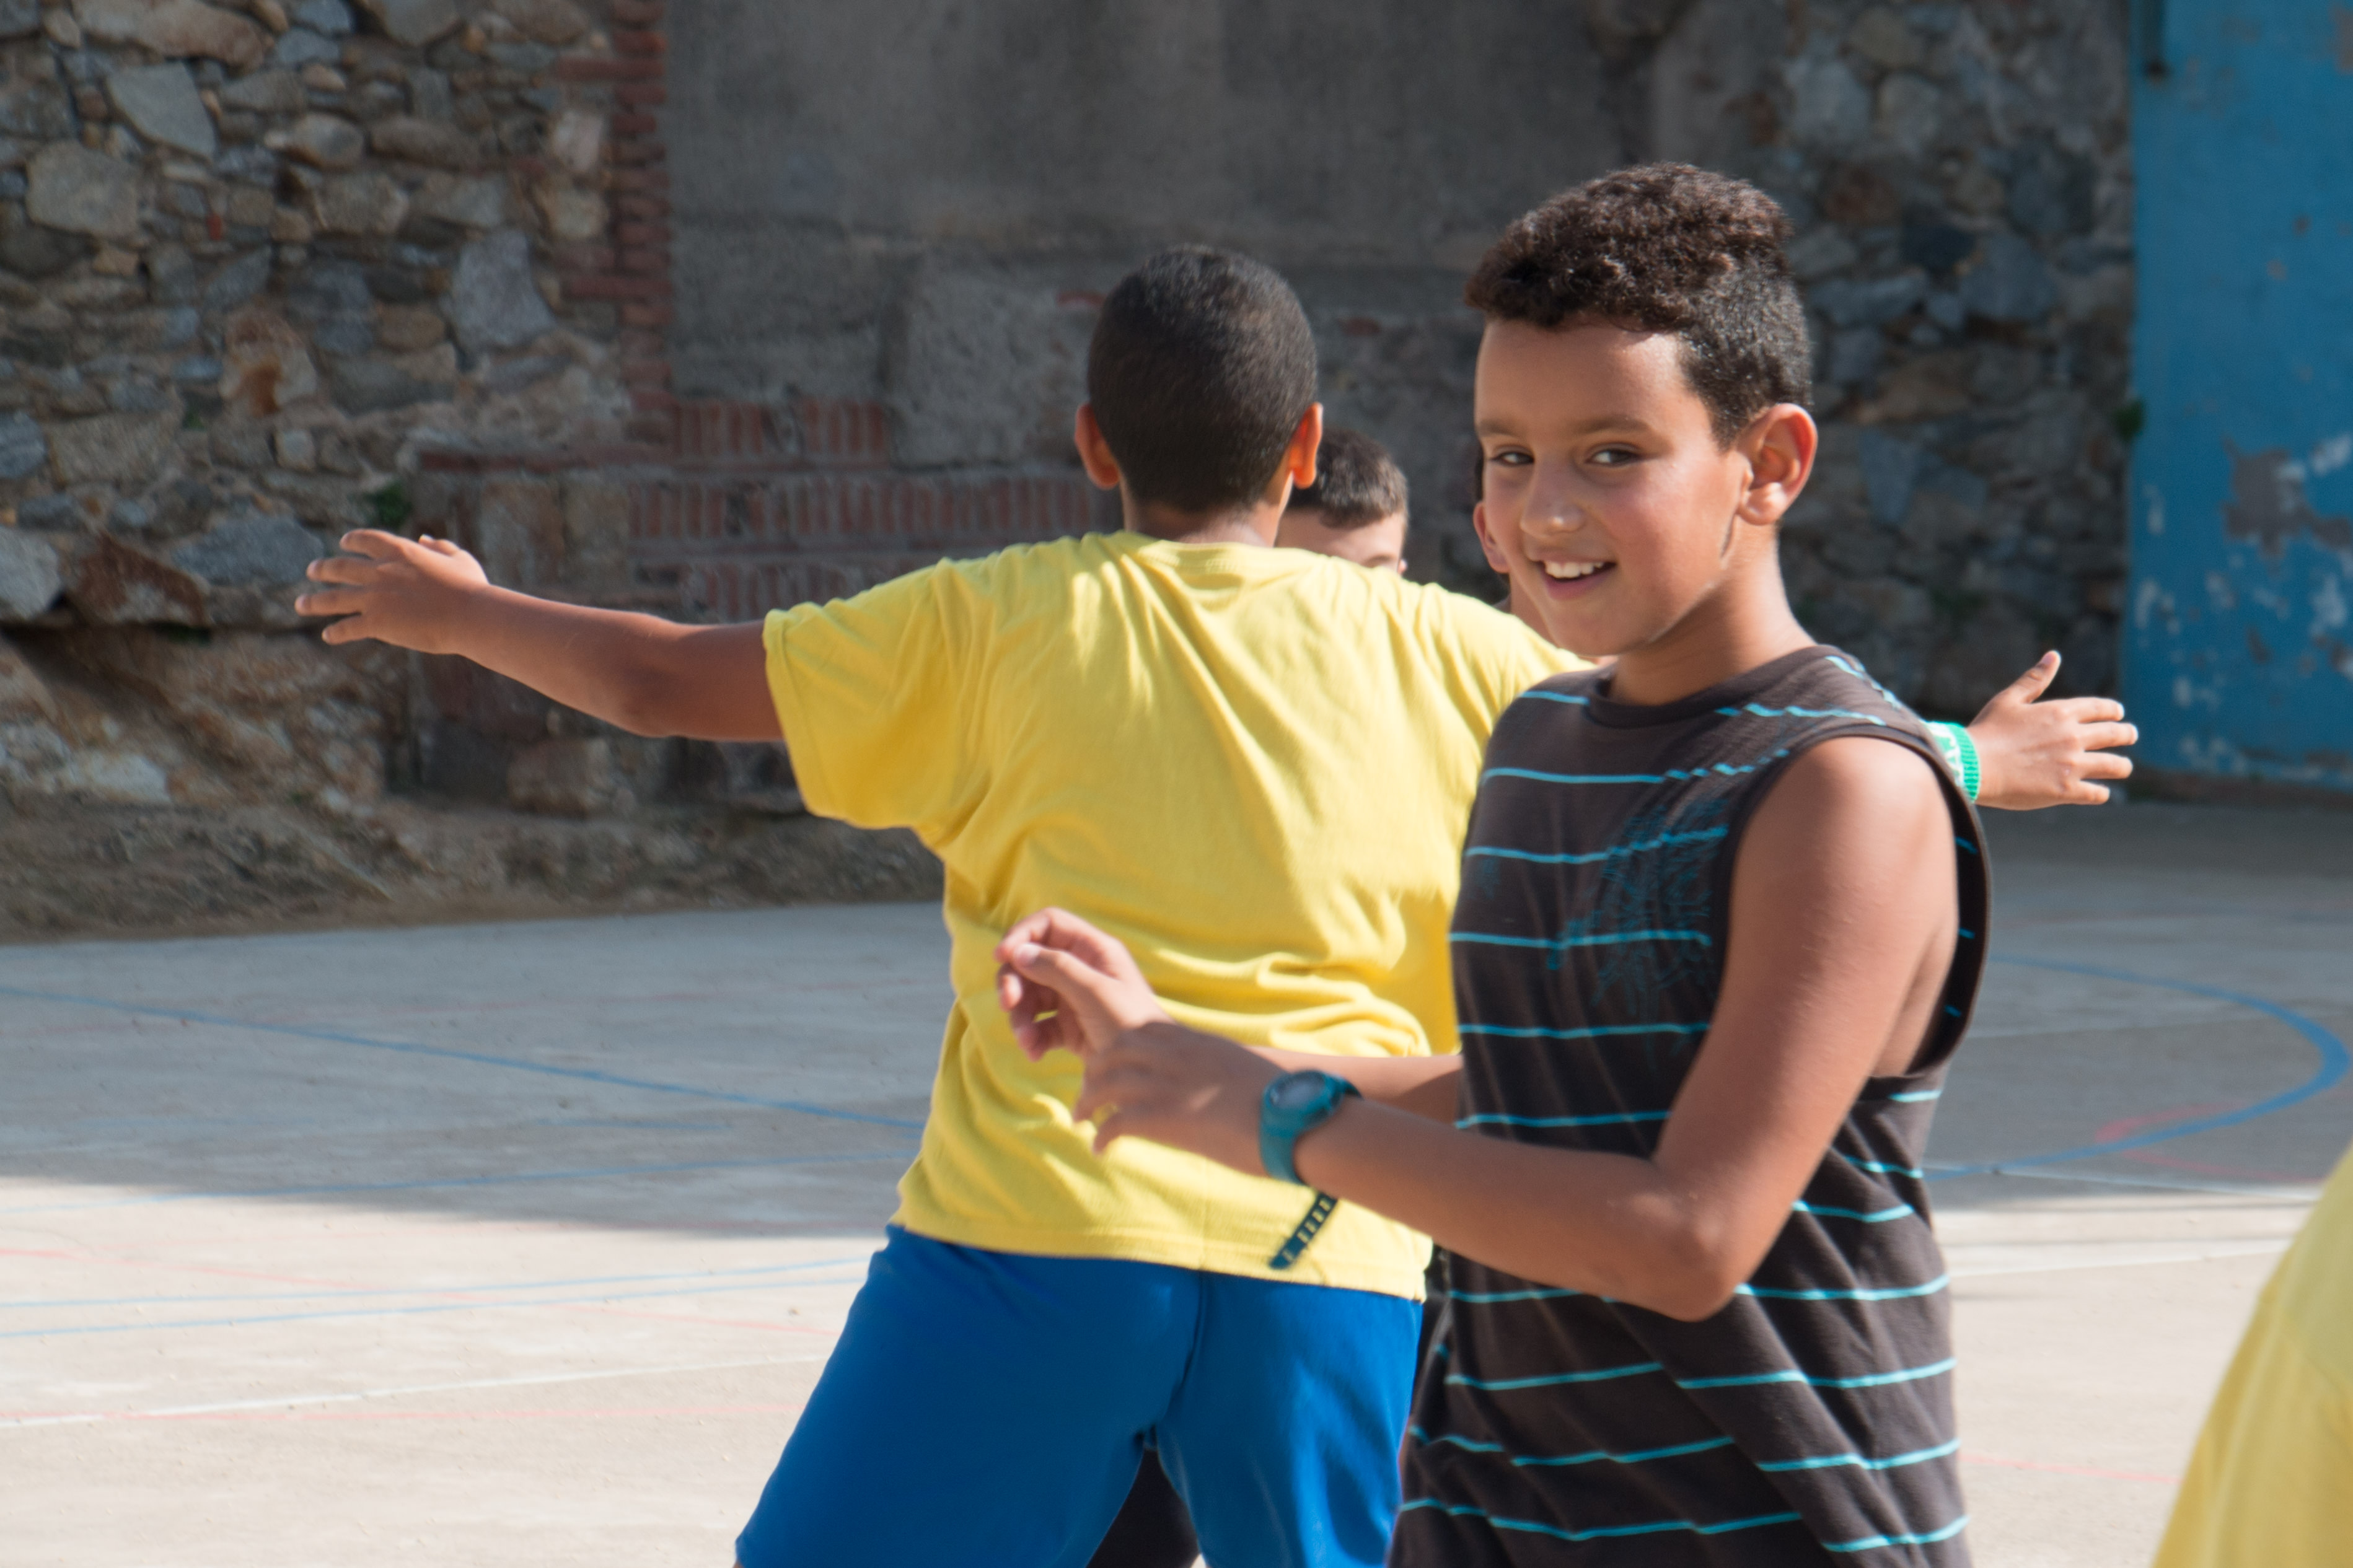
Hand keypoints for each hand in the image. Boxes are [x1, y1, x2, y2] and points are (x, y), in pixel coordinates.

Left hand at [296, 530, 491, 652]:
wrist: (470, 616)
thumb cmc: (472, 588)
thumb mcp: (460, 559)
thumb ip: (440, 546)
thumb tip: (423, 538)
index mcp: (400, 551)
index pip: (367, 540)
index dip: (353, 540)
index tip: (343, 543)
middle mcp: (380, 571)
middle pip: (341, 567)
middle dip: (323, 568)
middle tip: (312, 570)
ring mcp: (374, 597)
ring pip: (333, 598)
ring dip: (314, 602)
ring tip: (300, 605)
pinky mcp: (376, 623)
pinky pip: (347, 627)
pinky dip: (336, 632)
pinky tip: (329, 635)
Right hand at [994, 907, 1274, 1171]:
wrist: (1151, 1071)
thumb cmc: (1132, 1024)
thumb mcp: (1095, 991)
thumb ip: (1057, 968)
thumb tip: (1017, 952)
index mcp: (1093, 949)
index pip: (1048, 925)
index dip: (1022, 935)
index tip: (1002, 957)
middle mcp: (1081, 969)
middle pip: (1030, 961)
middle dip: (1015, 982)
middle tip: (1009, 1004)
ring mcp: (1073, 998)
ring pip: (1029, 996)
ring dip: (1020, 1017)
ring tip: (1026, 1040)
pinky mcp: (1068, 1028)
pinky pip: (1038, 1025)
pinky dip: (1031, 1037)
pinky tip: (1035, 1052)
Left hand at [1072, 1021, 1280, 1169]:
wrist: (1295, 1118)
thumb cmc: (1276, 1101)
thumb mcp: (1235, 1071)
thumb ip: (1210, 1070)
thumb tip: (1206, 1087)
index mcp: (1192, 1041)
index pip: (1135, 1032)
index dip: (1113, 1049)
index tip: (1104, 1065)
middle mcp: (1174, 1055)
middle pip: (1112, 1052)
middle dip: (1093, 1072)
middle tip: (1086, 1095)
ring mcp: (1167, 1082)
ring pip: (1105, 1083)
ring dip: (1087, 1103)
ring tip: (1081, 1119)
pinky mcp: (1164, 1115)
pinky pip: (1115, 1122)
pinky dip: (1102, 1136)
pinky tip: (1101, 1150)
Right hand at [1967, 651, 2135, 809]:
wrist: (1972, 764)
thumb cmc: (1986, 731)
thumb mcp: (2009, 699)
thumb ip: (2035, 679)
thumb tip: (2054, 656)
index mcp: (2060, 712)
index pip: (2100, 708)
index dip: (2113, 711)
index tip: (2119, 714)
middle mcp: (2073, 736)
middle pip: (2115, 734)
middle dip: (2126, 734)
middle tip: (2131, 735)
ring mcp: (2072, 764)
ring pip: (2114, 765)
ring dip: (2122, 766)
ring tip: (2124, 768)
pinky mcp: (2066, 790)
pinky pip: (2098, 793)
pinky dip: (2102, 793)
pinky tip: (2101, 793)